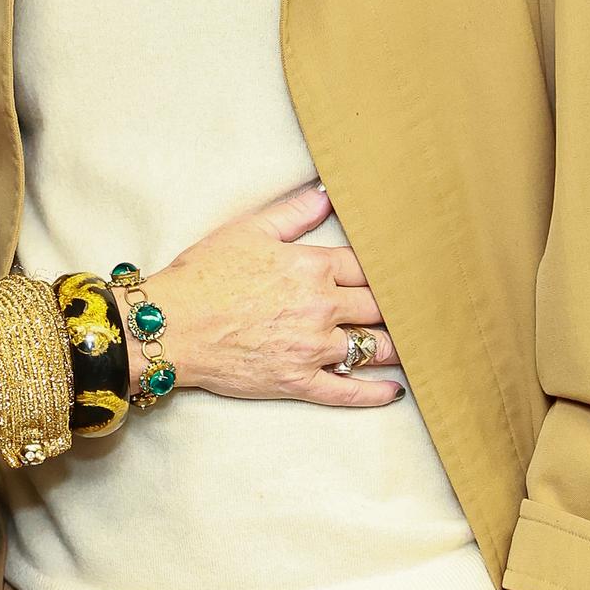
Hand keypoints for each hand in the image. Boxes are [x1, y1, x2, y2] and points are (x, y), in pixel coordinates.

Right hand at [137, 183, 404, 408]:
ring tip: (411, 346)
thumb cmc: (203, 274)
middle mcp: (321, 307)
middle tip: (418, 310)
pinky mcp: (298, 381)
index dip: (386, 270)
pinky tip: (393, 390)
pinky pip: (348, 390)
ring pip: (372, 348)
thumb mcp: (247, 231)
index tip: (402, 274)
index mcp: (312, 267)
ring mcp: (312, 348)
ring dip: (394, 347)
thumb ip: (293, 214)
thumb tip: (327, 196)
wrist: (170, 325)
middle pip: (379, 307)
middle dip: (398, 307)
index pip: (367, 267)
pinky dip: (375, 392)